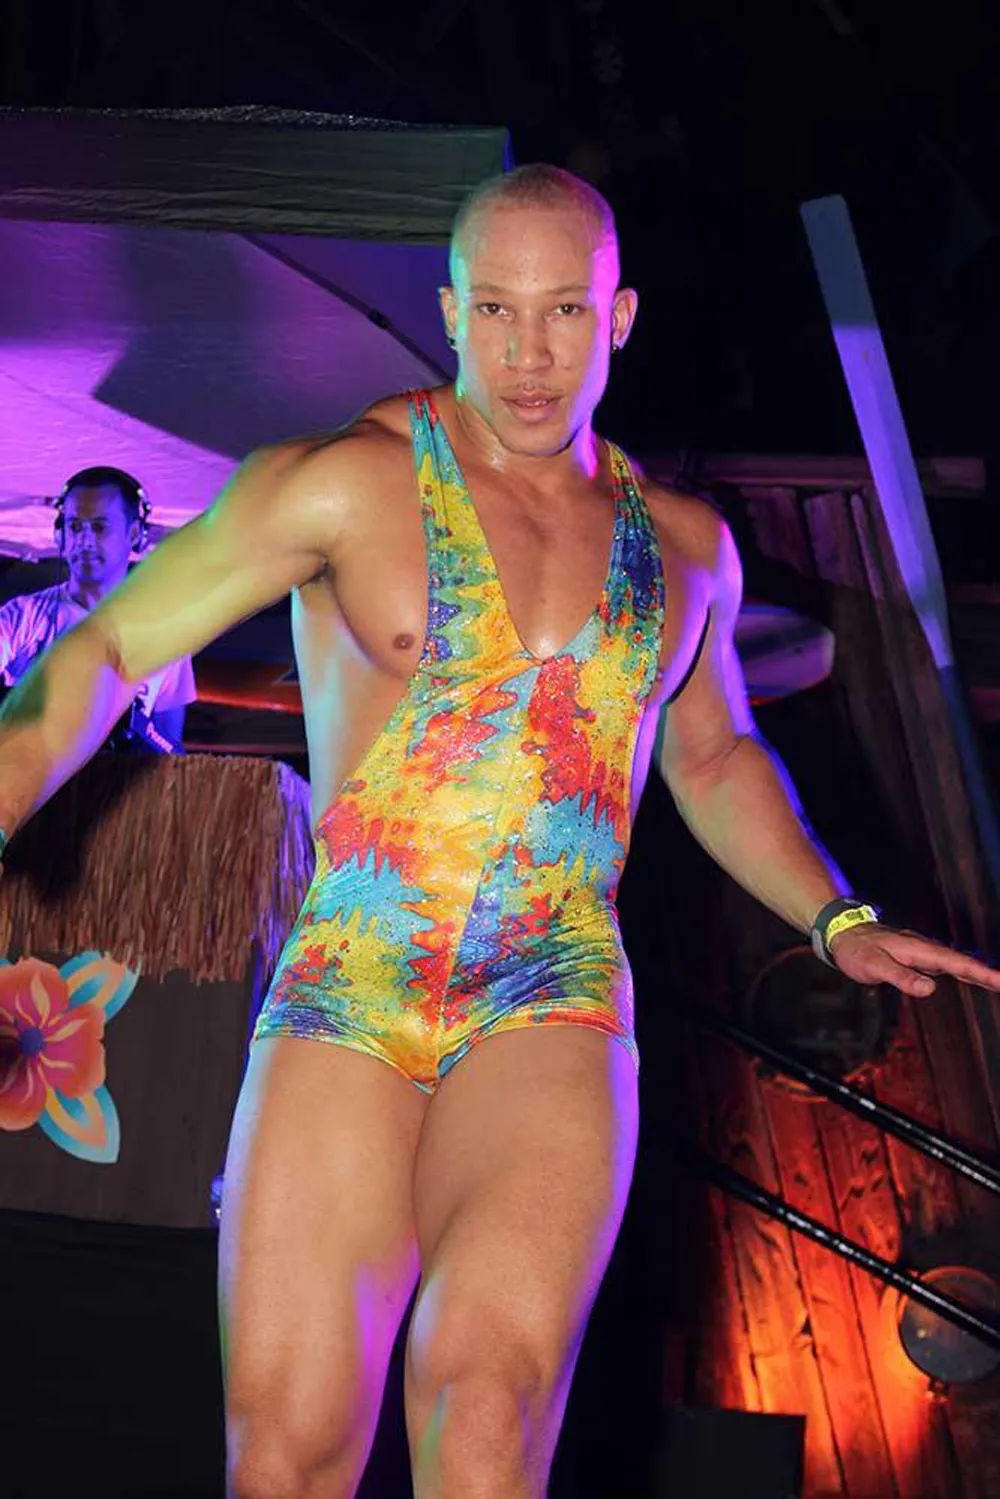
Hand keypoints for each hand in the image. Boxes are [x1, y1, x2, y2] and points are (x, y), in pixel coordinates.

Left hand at [829, 924, 999, 997]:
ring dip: (978, 971)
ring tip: (998, 982)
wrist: (842, 932)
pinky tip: (970, 975)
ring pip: (956, 961)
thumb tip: (930, 989)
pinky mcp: (917, 955)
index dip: (980, 973)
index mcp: (918, 949)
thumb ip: (901, 977)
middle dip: (986, 973)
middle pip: (962, 961)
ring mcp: (921, 950)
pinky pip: (946, 962)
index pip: (956, 963)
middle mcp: (924, 948)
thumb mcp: (874, 966)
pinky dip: (963, 969)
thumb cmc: (857, 950)